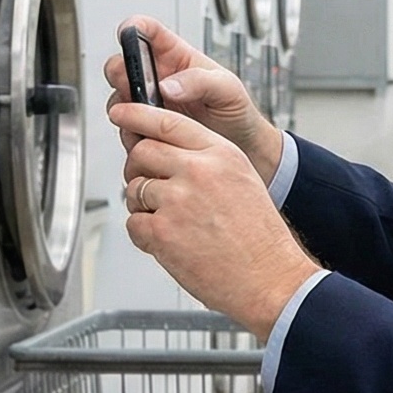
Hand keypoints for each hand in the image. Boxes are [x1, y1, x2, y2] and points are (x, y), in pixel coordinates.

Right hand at [106, 15, 283, 182]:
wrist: (239, 146)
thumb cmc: (235, 110)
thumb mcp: (227, 88)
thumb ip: (199, 81)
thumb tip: (168, 86)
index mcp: (176, 56)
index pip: (148, 31)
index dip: (134, 27)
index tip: (128, 32)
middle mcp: (157, 77)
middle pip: (121, 64)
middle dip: (122, 72)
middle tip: (139, 86)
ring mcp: (148, 103)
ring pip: (118, 99)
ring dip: (126, 107)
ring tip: (151, 117)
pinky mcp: (145, 128)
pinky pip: (125, 127)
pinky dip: (131, 131)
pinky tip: (150, 135)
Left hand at [113, 100, 319, 338]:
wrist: (270, 279)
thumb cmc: (259, 238)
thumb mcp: (241, 180)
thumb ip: (205, 160)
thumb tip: (164, 152)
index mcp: (221, 154)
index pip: (168, 121)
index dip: (138, 114)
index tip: (121, 113)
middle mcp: (198, 171)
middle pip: (142, 152)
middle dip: (138, 169)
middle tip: (149, 186)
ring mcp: (178, 200)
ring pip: (133, 189)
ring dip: (143, 206)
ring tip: (171, 224)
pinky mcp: (162, 231)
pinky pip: (133, 223)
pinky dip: (144, 235)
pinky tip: (170, 243)